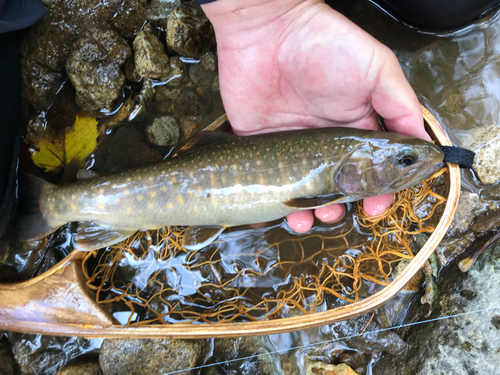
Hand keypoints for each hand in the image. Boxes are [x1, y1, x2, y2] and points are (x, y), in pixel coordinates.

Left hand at [201, 0, 430, 231]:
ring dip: (308, 210)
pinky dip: (274, 201)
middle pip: (336, 185)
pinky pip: (268, 179)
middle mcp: (324, 140)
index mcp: (354, 126)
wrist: (267, 29)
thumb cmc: (326, 44)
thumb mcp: (377, 70)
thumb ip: (401, 107)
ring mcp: (292, 144)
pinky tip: (280, 212)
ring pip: (303, 189)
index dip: (377, 190)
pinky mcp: (260, 144)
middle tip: (336, 213)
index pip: (370, 167)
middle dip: (340, 206)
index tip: (377, 205)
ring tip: (307, 217)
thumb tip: (423, 147)